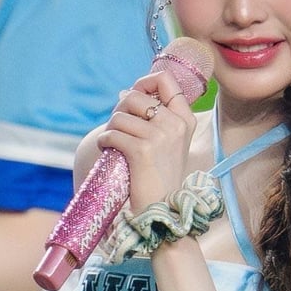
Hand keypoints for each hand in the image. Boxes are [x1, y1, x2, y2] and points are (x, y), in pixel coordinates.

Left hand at [96, 69, 194, 211]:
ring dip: (110, 130)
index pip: (165, 79)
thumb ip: (154, 117)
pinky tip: (109, 151)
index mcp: (185, 119)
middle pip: (134, 96)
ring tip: (114, 146)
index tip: (134, 97)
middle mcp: (176, 124)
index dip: (143, 82)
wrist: (161, 210)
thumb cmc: (159, 177)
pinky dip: (105, 142)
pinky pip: (113, 134)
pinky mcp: (143, 151)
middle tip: (118, 130)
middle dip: (119, 111)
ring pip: (120, 116)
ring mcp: (161, 137)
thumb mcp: (167, 143)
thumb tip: (125, 93)